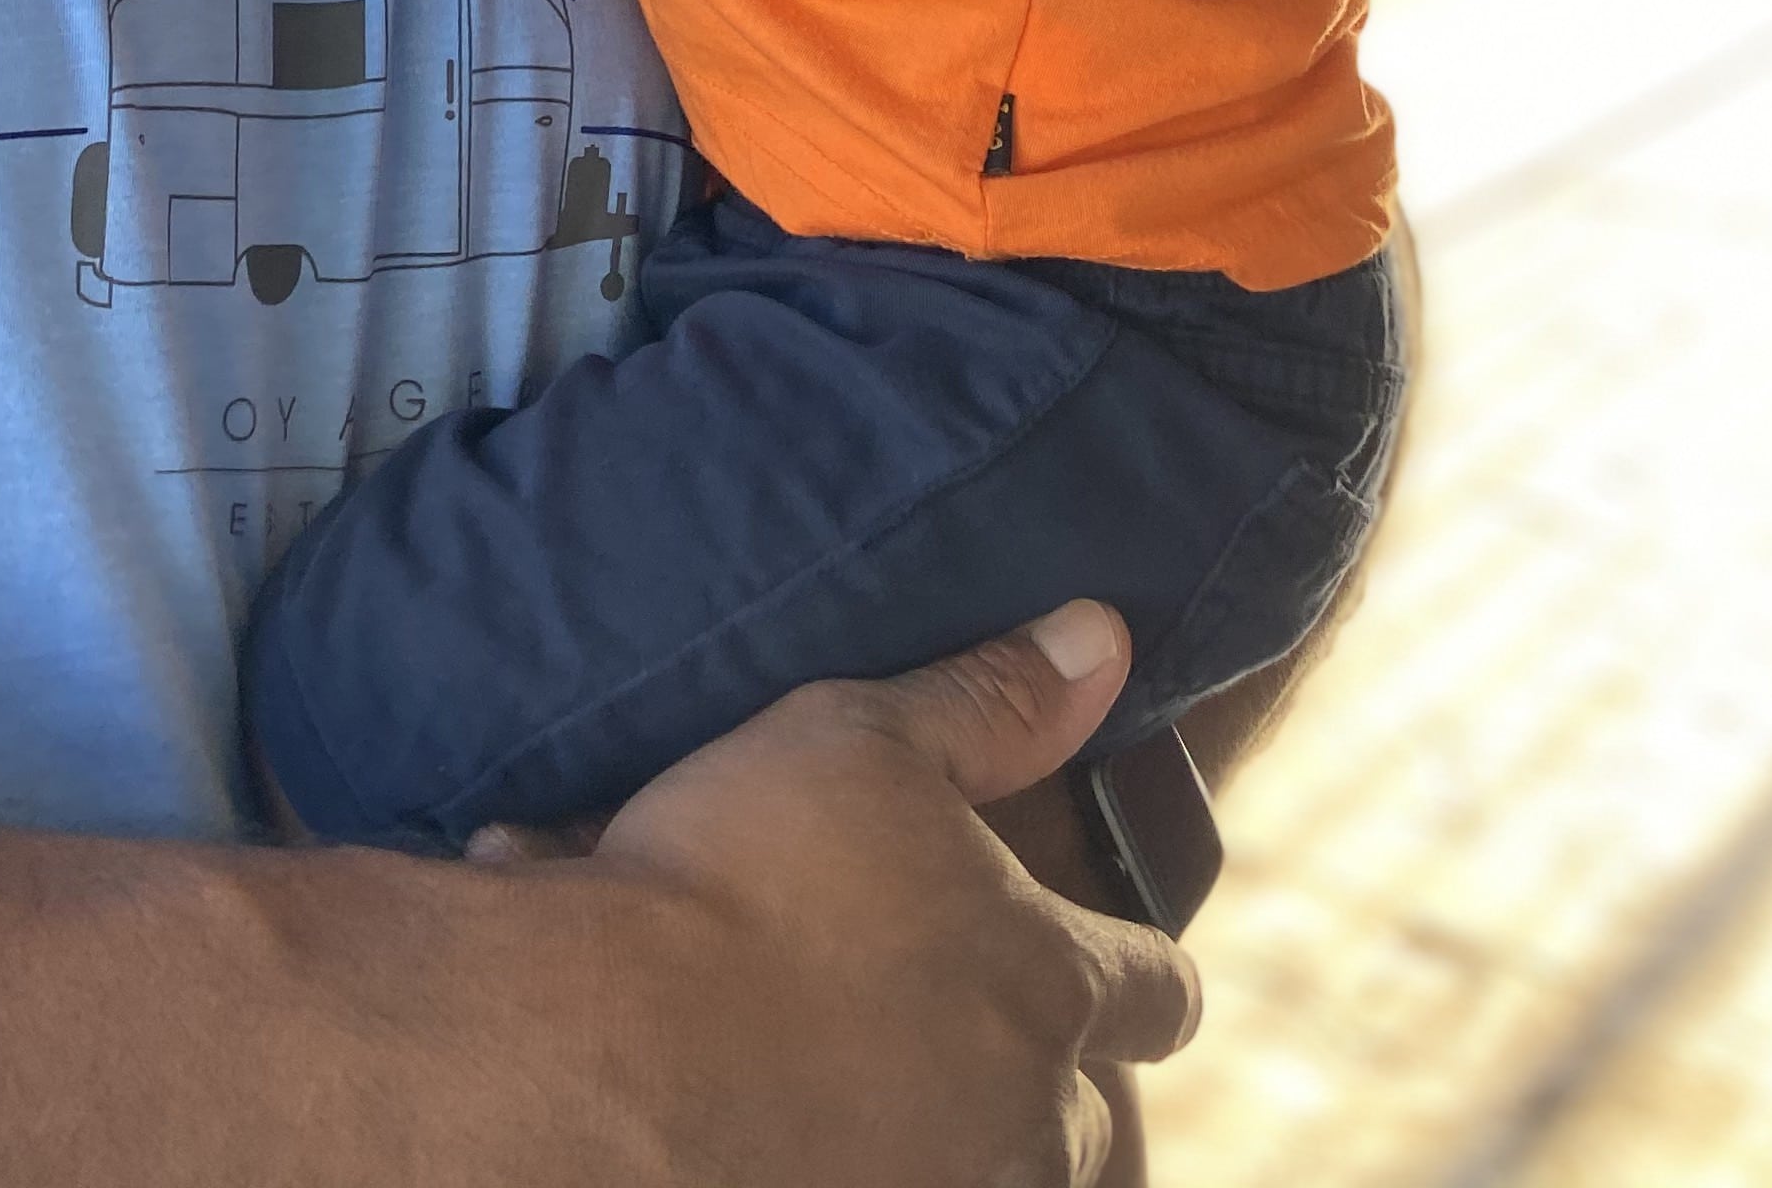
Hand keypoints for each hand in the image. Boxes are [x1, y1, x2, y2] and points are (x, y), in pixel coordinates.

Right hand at [566, 604, 1200, 1187]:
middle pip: (1085, 1118)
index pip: (1162, 992)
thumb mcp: (861, 739)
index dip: (1136, 970)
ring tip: (864, 1076)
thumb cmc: (743, 874)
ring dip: (953, 1133)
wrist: (609, 1045)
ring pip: (998, 1176)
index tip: (1099, 957)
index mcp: (1047, 980)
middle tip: (940, 1018)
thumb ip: (993, 701)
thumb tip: (1101, 638)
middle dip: (1032, 1074)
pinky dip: (862, 1161)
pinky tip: (797, 1122)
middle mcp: (1025, 1116)